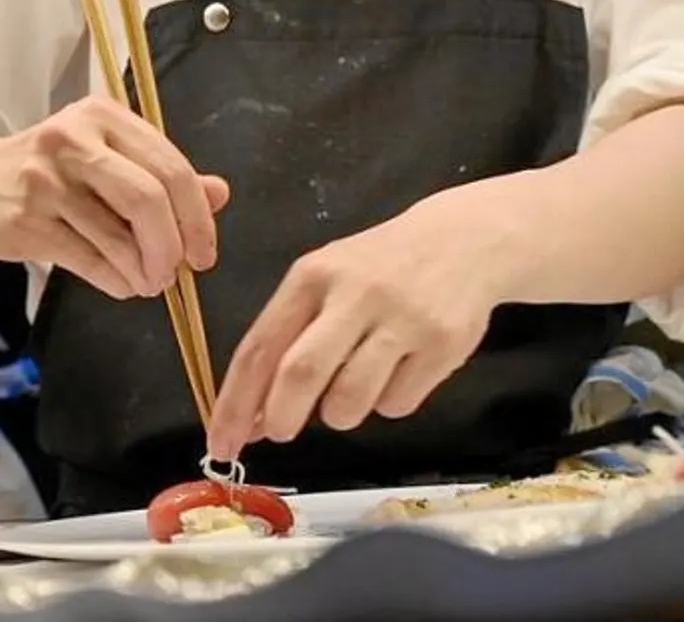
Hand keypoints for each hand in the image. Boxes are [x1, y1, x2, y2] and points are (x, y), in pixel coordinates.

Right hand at [0, 97, 230, 298]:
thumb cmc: (46, 173)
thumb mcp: (104, 159)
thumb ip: (160, 174)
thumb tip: (219, 194)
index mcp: (102, 115)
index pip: (169, 166)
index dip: (197, 216)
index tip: (204, 253)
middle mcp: (73, 138)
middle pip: (148, 198)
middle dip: (172, 246)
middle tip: (177, 274)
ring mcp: (44, 179)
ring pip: (118, 236)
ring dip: (144, 271)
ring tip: (147, 282)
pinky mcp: (25, 219)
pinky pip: (88, 260)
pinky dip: (116, 281)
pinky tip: (121, 284)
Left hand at [204, 187, 514, 459]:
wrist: (462, 241)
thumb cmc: (375, 269)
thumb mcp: (323, 281)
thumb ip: (285, 339)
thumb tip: (251, 416)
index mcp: (311, 277)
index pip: (260, 348)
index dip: (235, 403)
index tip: (221, 442)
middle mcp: (354, 294)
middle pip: (301, 373)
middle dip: (280, 416)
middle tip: (279, 432)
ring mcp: (402, 319)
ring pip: (350, 399)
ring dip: (339, 415)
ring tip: (349, 392)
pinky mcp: (443, 343)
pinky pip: (398, 403)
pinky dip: (387, 404)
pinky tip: (397, 373)